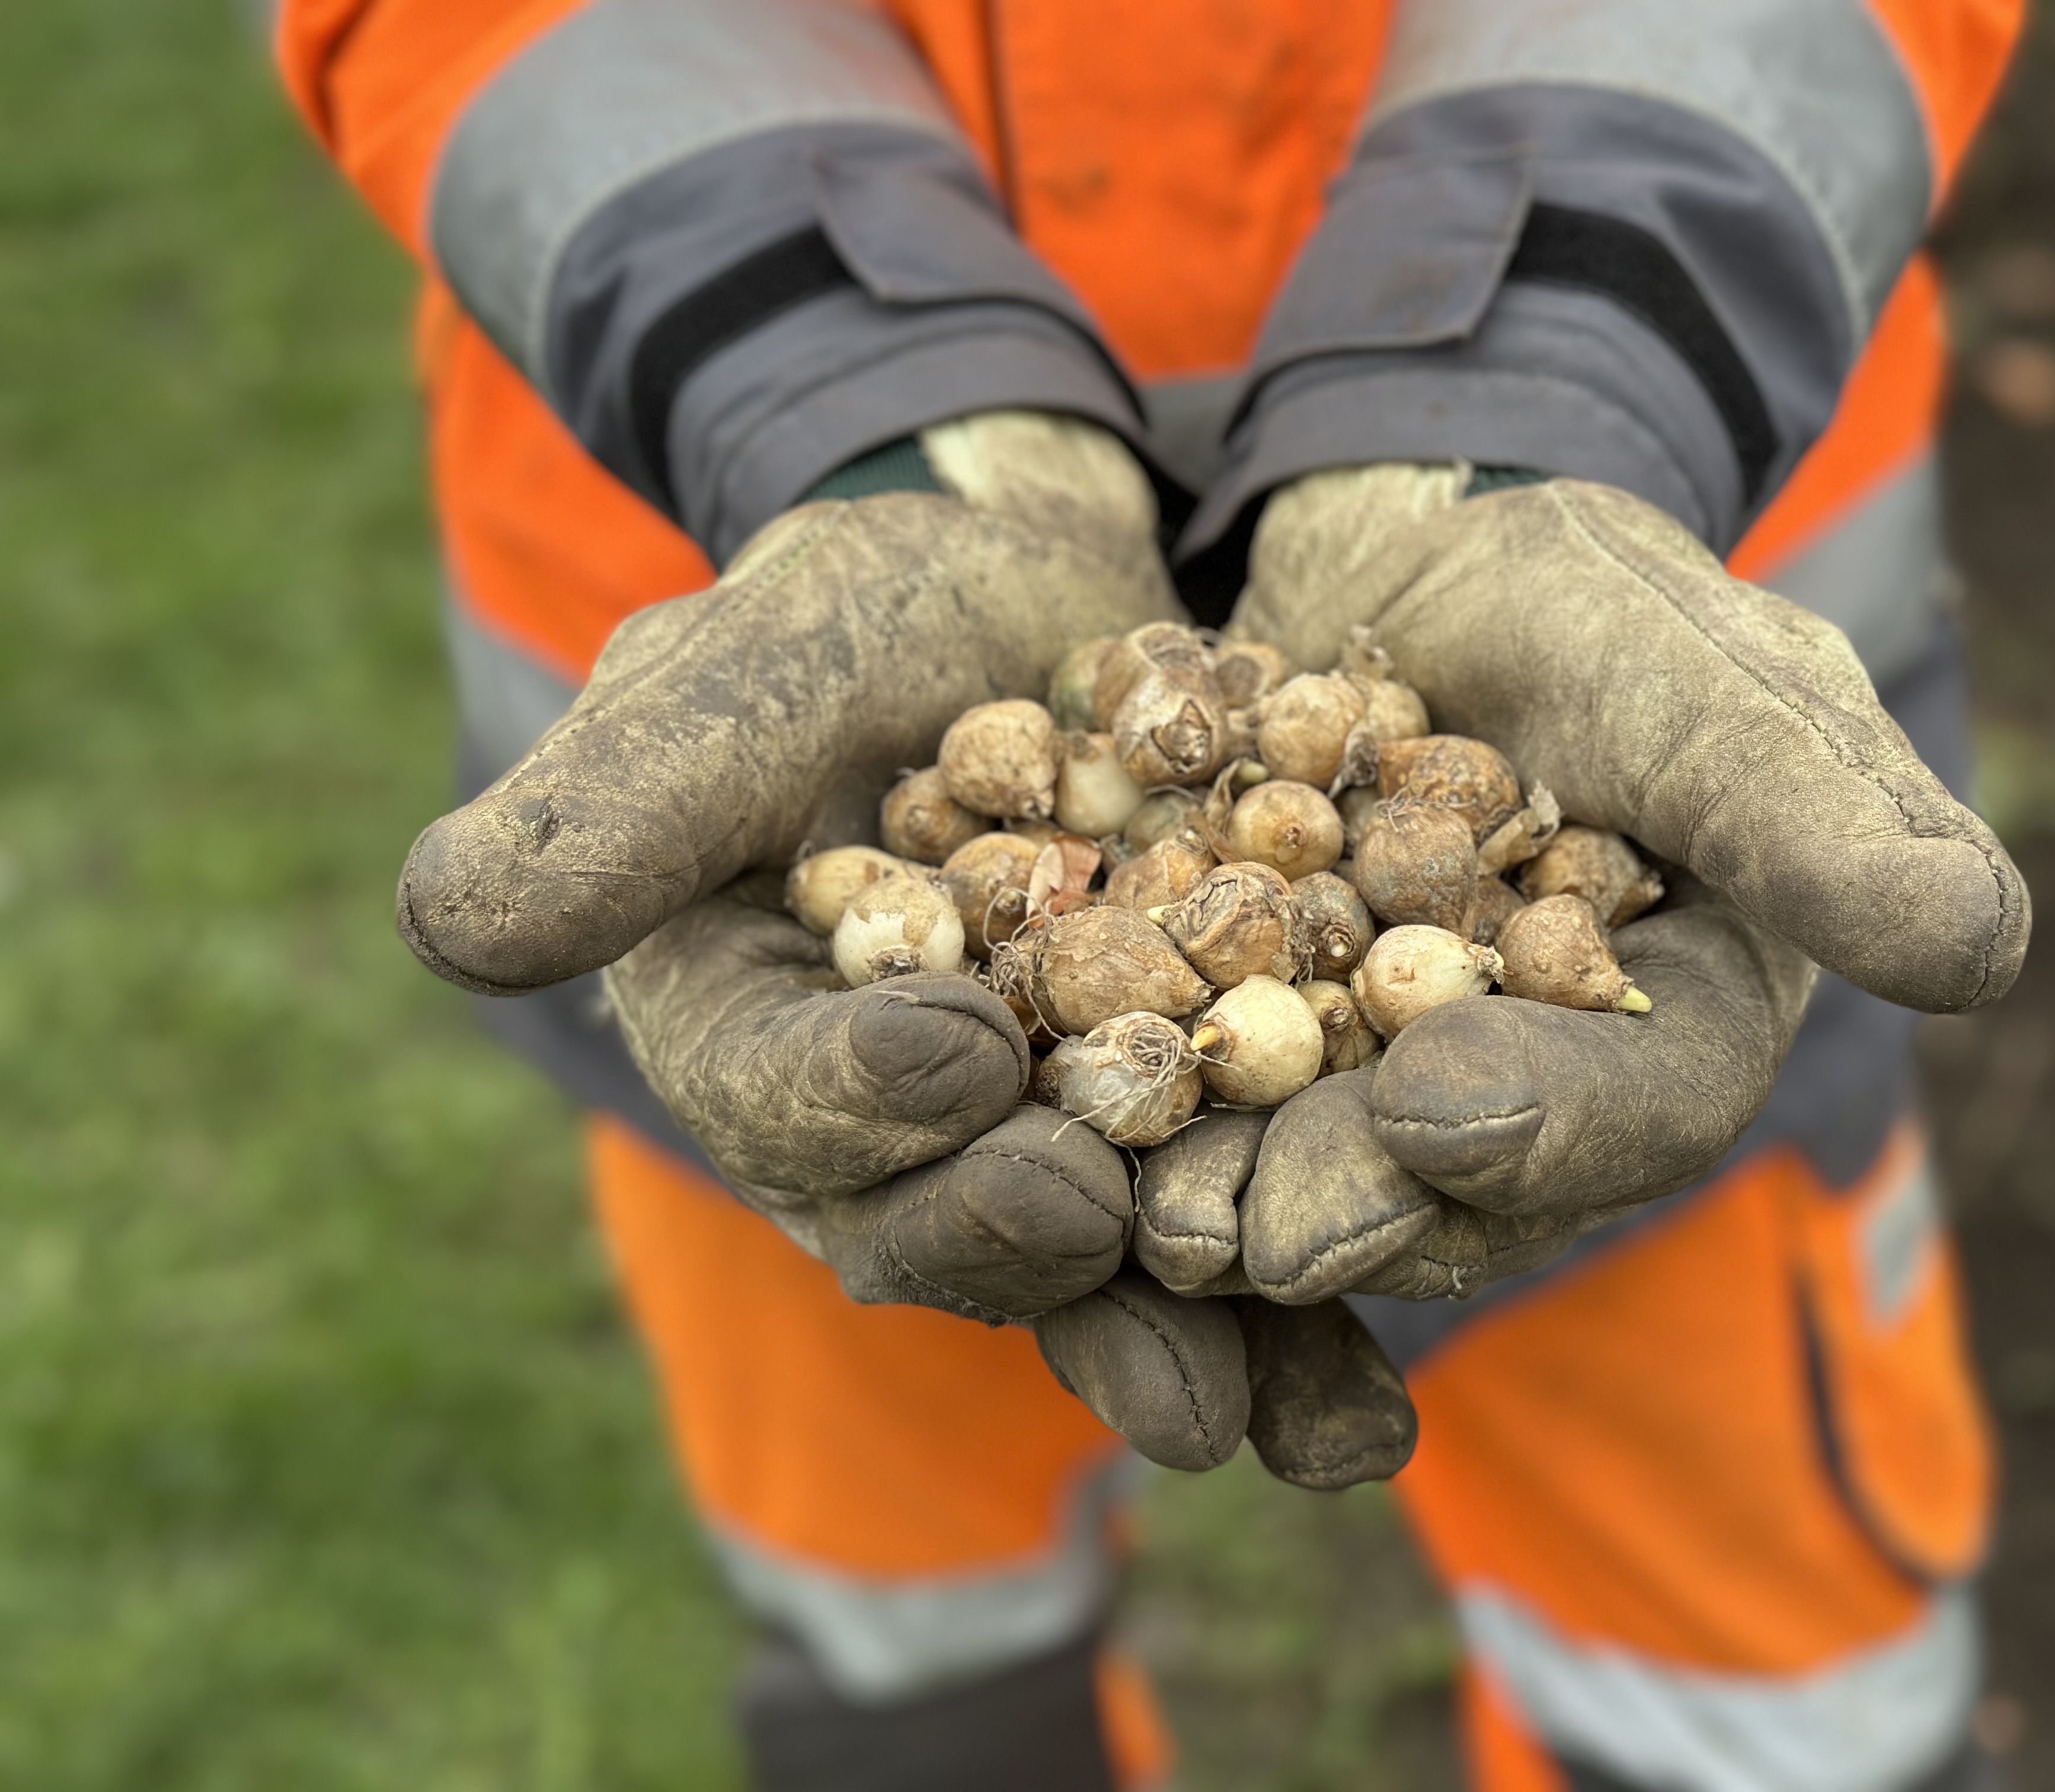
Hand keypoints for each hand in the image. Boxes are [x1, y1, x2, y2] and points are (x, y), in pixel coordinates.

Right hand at [396, 413, 1420, 1480]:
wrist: (1031, 614)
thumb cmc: (857, 621)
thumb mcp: (743, 674)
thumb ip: (622, 799)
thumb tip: (449, 919)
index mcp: (745, 1030)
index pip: (774, 1094)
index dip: (852, 1092)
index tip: (956, 1053)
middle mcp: (880, 1129)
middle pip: (927, 1224)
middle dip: (1013, 1243)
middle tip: (1102, 1235)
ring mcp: (1029, 1149)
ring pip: (1086, 1275)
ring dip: (1170, 1353)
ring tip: (1257, 1422)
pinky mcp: (1167, 1141)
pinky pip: (1223, 1242)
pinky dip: (1294, 1320)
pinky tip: (1366, 1408)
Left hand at [1218, 466, 2030, 1300]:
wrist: (1415, 560)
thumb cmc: (1594, 604)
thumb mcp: (1711, 675)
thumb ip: (1817, 813)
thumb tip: (1979, 948)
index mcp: (1686, 1014)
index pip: (1647, 1103)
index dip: (1556, 1125)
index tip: (1440, 1110)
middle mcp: (1544, 1082)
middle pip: (1467, 1181)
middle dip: (1357, 1206)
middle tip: (1241, 1230)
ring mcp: (1395, 1080)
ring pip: (1323, 1170)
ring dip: (1228, 1201)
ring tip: (1135, 1211)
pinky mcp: (1266, 1048)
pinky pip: (1207, 1108)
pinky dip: (1138, 1126)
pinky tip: (1048, 1133)